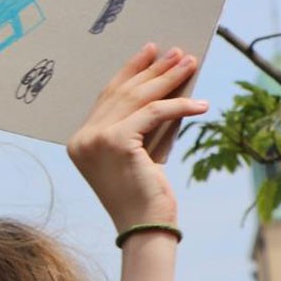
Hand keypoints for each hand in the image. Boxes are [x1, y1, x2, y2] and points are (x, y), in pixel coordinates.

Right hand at [67, 44, 208, 232]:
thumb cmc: (146, 193)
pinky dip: (179, 105)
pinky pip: (153, 113)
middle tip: (176, 52)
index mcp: (80, 141)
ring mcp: (95, 139)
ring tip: (189, 64)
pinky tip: (200, 104)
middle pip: (122, 93)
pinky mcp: (115, 142)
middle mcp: (82, 138)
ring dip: (168, 78)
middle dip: (152, 70)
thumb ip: (143, 122)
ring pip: (138, 98)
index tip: (150, 52)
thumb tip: (167, 82)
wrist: (146, 228)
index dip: (130, 71)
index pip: (108, 96)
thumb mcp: (140, 151)